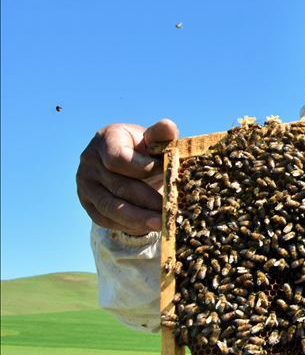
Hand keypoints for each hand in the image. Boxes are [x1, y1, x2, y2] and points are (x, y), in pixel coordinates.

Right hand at [76, 119, 178, 235]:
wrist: (124, 161)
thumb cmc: (143, 148)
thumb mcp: (151, 138)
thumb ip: (161, 134)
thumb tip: (169, 126)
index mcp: (105, 140)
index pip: (118, 159)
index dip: (143, 168)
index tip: (167, 173)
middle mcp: (89, 162)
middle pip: (118, 186)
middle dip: (146, 200)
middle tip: (169, 211)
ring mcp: (85, 185)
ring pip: (110, 207)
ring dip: (138, 219)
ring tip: (162, 224)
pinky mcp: (87, 204)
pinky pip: (106, 219)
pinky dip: (127, 225)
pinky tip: (147, 228)